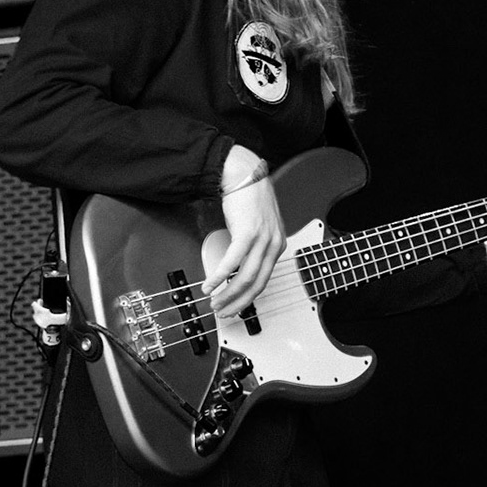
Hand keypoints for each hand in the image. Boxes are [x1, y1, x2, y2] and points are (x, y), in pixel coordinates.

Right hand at [207, 146, 285, 319]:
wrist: (244, 175)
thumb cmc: (248, 199)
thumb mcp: (257, 227)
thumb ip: (254, 247)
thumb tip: (238, 268)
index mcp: (277, 244)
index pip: (264, 279)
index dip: (248, 297)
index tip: (235, 306)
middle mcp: (274, 243)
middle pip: (257, 283)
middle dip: (238, 302)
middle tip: (223, 311)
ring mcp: (262, 239)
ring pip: (246, 277)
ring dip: (227, 293)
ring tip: (214, 301)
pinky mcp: (248, 233)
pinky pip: (233, 262)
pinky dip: (220, 276)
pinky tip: (209, 284)